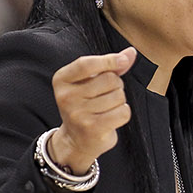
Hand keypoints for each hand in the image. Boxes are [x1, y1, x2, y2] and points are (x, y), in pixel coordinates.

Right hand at [47, 47, 135, 173]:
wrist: (76, 139)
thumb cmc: (86, 105)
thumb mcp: (91, 81)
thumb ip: (110, 66)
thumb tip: (131, 52)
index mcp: (61, 79)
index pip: (87, 64)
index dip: (109, 60)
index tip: (124, 60)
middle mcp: (66, 96)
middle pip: (110, 79)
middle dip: (116, 85)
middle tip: (105, 95)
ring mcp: (78, 114)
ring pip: (119, 96)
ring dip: (119, 101)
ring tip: (106, 108)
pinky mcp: (92, 128)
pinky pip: (123, 112)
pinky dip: (123, 114)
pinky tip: (111, 118)